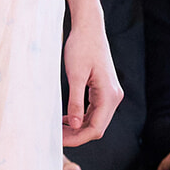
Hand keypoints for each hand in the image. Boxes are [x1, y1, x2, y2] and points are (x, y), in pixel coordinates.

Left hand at [62, 14, 122, 146]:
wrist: (89, 28)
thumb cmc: (81, 47)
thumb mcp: (75, 76)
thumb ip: (76, 103)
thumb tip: (75, 126)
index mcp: (109, 95)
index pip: (95, 128)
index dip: (77, 139)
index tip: (58, 141)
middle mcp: (114, 97)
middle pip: (97, 127)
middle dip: (76, 136)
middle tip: (54, 137)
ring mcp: (111, 94)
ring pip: (95, 121)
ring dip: (78, 128)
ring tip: (57, 129)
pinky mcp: (105, 90)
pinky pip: (94, 111)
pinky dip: (81, 118)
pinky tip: (66, 119)